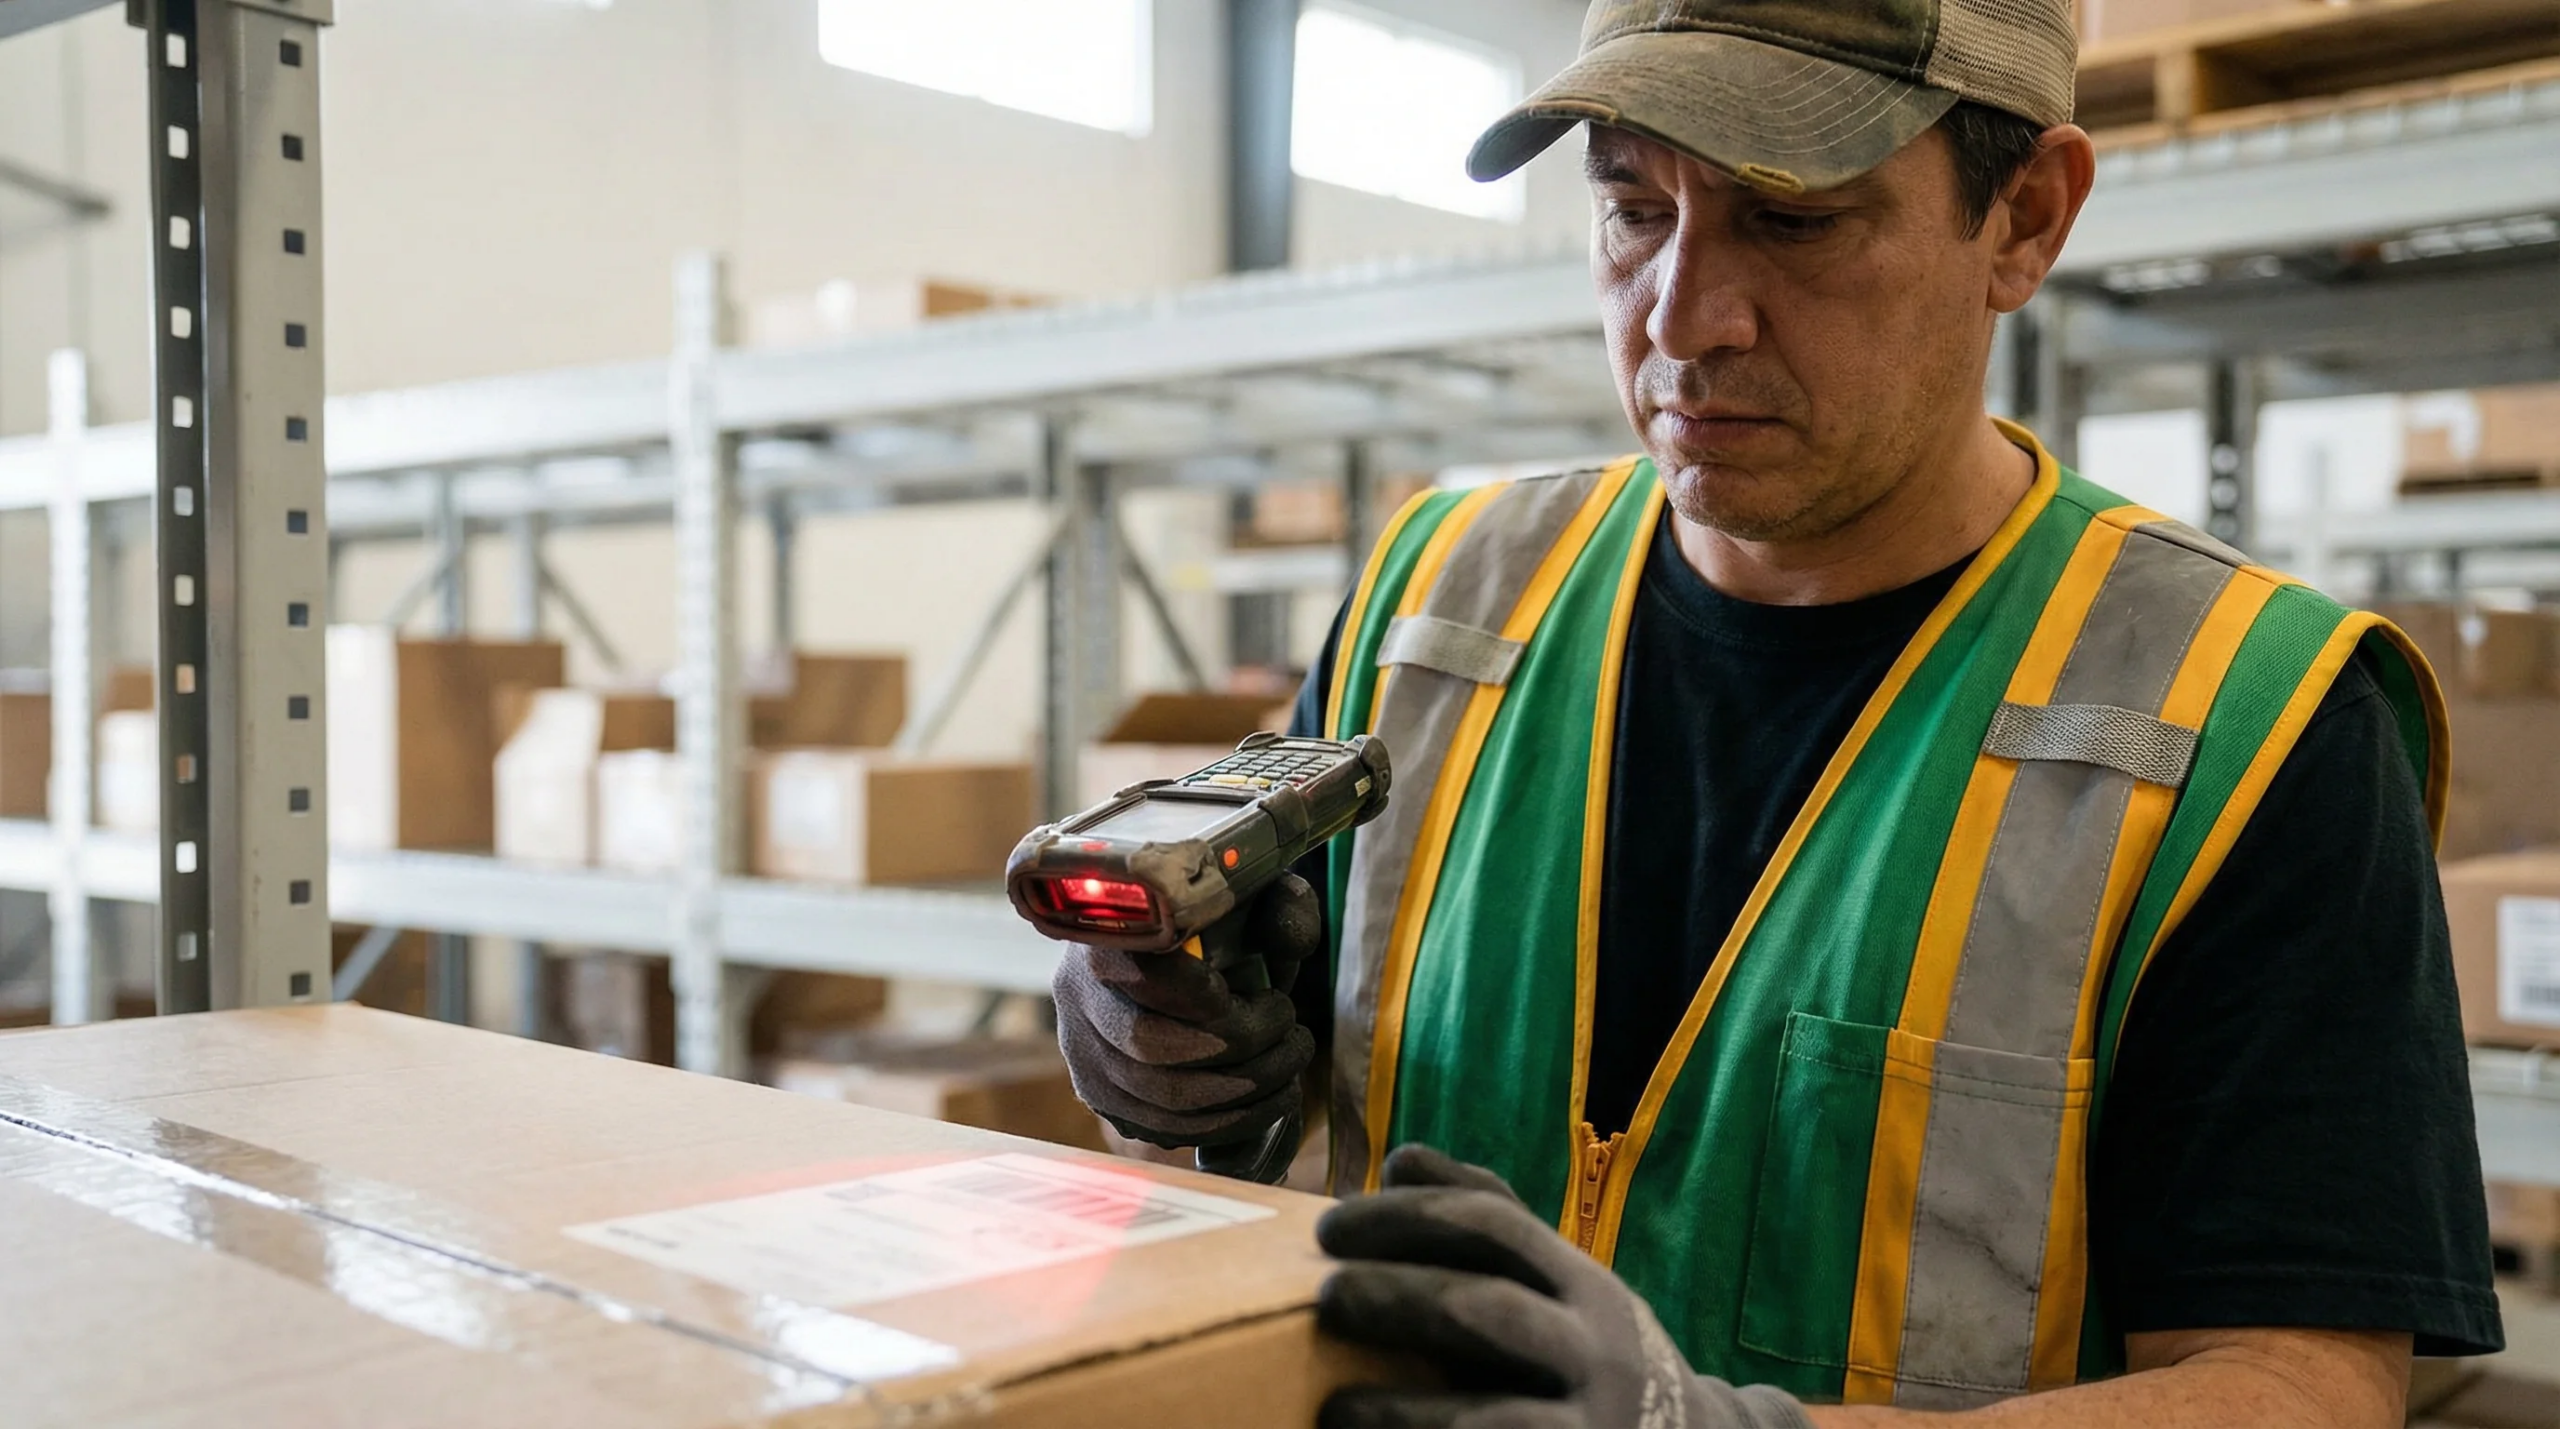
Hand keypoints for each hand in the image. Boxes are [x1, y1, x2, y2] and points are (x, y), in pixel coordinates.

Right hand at [1050, 872, 1320, 1150]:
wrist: (1181, 952)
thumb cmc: (1221, 923)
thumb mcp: (1256, 898)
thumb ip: (1282, 907)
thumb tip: (1292, 941)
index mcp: (1109, 930)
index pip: (1141, 972)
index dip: (1208, 996)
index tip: (1271, 997)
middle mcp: (1078, 994)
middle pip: (1149, 1045)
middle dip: (1242, 1052)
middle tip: (1295, 1037)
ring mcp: (1083, 1052)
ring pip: (1158, 1098)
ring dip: (1244, 1097)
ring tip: (1290, 1072)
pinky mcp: (1100, 1095)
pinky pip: (1161, 1128)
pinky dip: (1225, 1124)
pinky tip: (1265, 1101)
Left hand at [1318, 1145, 1813, 1428]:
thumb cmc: (1590, 1349)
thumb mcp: (1560, 1280)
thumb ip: (1488, 1220)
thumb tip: (1401, 1162)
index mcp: (1582, 1285)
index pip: (1492, 1226)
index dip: (1405, 1218)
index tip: (1329, 1227)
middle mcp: (1592, 1351)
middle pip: (1486, 1310)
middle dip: (1396, 1298)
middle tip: (1323, 1296)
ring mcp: (1586, 1427)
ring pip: (1487, 1420)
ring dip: (1401, 1412)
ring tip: (1335, 1407)